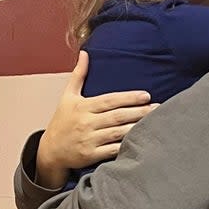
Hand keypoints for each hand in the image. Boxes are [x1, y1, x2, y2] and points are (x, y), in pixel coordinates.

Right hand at [35, 51, 156, 188]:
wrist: (50, 150)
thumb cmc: (62, 121)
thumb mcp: (67, 96)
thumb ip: (79, 75)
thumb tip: (85, 53)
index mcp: (83, 107)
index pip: (110, 100)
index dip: (129, 98)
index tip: (146, 95)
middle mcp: (86, 122)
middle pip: (117, 116)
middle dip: (139, 112)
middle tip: (158, 108)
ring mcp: (88, 140)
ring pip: (117, 133)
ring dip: (136, 128)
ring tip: (155, 123)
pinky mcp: (90, 155)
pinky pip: (111, 151)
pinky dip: (125, 147)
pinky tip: (140, 143)